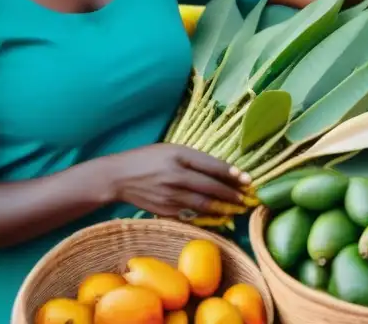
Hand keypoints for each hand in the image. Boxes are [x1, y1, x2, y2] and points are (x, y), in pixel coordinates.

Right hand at [103, 144, 250, 218]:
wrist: (118, 177)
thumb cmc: (148, 158)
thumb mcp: (172, 149)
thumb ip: (195, 159)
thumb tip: (223, 170)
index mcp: (179, 156)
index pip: (212, 166)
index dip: (233, 174)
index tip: (248, 180)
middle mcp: (176, 175)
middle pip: (211, 187)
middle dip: (232, 194)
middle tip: (247, 199)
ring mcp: (170, 195)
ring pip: (203, 204)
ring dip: (224, 208)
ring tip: (237, 209)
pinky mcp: (165, 210)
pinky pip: (191, 214)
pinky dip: (207, 216)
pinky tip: (219, 217)